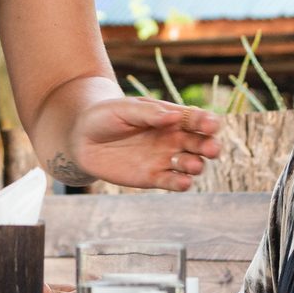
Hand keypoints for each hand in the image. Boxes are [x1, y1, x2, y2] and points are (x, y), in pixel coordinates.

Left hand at [68, 98, 221, 191]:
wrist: (81, 138)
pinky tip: (183, 183)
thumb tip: (175, 116)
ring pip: (191, 164)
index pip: (195, 119)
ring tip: (191, 164)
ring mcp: (164, 158)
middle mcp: (172, 138)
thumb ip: (148, 113)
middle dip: (209, 146)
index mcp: (170, 117)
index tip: (212, 125)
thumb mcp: (124, 109)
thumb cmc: (105, 115)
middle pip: (200, 143)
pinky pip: (172, 182)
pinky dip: (180, 183)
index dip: (207, 121)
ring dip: (196, 165)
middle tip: (211, 148)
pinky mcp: (153, 177)